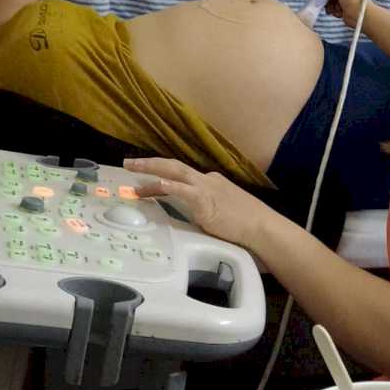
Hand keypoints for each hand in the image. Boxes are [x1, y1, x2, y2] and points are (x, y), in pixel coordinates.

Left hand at [125, 157, 274, 248]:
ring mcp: (206, 188)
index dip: (158, 177)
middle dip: (149, 164)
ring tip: (132, 168)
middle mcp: (206, 180)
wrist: (262, 226)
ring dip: (151, 169)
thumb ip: (207, 208)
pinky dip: (169, 186)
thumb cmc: (246, 222)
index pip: (179, 176)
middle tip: (128, 163)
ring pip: (174, 172)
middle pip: (173, 167)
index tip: (142, 182)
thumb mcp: (222, 210)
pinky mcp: (207, 201)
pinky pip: (184, 190)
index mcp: (209, 182)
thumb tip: (196, 215)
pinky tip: (156, 184)